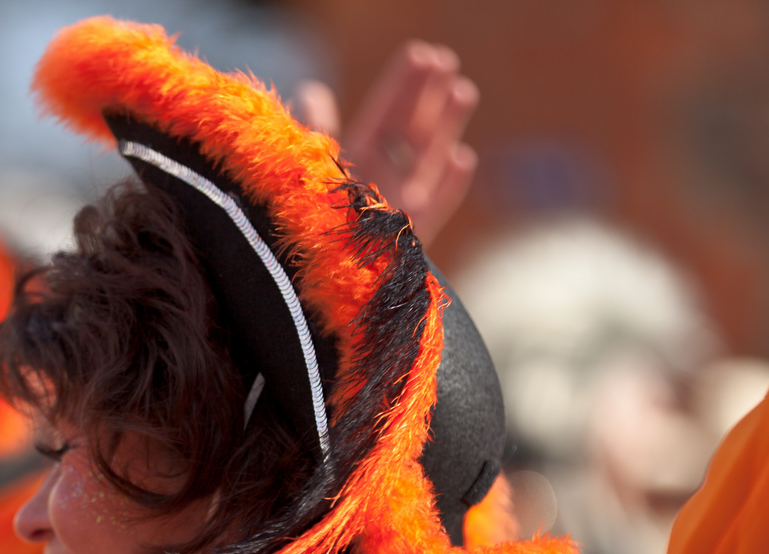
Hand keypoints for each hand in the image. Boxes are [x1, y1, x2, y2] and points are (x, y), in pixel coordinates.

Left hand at [295, 41, 478, 245]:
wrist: (308, 286)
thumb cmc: (305, 227)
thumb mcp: (308, 171)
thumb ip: (317, 133)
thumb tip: (313, 90)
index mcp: (358, 163)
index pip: (385, 116)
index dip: (401, 85)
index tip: (420, 52)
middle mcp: (384, 183)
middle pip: (411, 134)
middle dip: (428, 98)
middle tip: (445, 60)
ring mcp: (401, 211)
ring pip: (428, 163)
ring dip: (445, 128)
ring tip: (462, 91)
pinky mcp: (413, 242)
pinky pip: (434, 211)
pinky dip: (448, 186)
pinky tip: (462, 157)